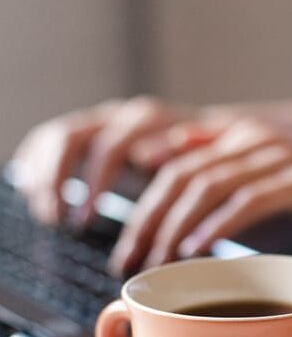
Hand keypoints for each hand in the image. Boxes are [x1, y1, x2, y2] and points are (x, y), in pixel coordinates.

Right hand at [11, 96, 213, 225]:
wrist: (212, 138)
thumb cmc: (214, 159)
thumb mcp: (210, 159)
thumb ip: (192, 149)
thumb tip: (156, 150)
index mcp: (148, 119)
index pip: (111, 143)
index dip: (96, 179)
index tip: (87, 216)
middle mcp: (118, 116)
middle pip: (72, 138)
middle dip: (60, 179)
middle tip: (61, 221)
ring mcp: (100, 121)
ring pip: (57, 138)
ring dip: (47, 177)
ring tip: (49, 216)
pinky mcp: (85, 132)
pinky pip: (49, 140)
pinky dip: (37, 165)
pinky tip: (33, 193)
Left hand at [109, 119, 291, 274]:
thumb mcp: (273, 181)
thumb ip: (229, 175)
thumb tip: (178, 175)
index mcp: (241, 136)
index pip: (173, 164)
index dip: (142, 204)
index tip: (129, 246)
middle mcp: (254, 138)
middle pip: (181, 175)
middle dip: (148, 221)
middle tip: (131, 260)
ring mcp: (279, 155)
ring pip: (207, 185)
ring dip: (175, 226)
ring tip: (158, 260)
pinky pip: (247, 200)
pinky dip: (217, 225)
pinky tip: (197, 248)